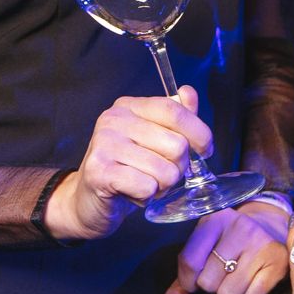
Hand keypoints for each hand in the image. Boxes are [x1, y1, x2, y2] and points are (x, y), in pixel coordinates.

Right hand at [45, 86, 213, 242]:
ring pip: (165, 171)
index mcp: (129, 106)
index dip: (199, 132)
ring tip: (146, 184)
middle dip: (179, 168)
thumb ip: (174, 116)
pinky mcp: (99, 171)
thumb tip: (188, 93)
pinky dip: (147, 197)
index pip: (174, 110)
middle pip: (176, 144)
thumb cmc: (126, 169)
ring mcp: (104, 144)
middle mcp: (114, 120)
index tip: (205, 150)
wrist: (87, 200)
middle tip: (163, 174)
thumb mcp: (151, 138)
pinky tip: (133, 193)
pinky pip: (147, 187)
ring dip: (163, 186)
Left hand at [160, 200, 290, 293]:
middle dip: (213, 288)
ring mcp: (260, 244)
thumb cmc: (230, 242)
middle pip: (208, 282)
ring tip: (238, 278)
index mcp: (214, 221)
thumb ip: (184, 277)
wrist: (271, 226)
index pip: (189, 262)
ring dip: (231, 293)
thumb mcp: (206, 248)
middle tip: (222, 276)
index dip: (188, 282)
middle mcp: (238, 228)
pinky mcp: (278, 261)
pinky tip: (254, 279)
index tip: (195, 284)